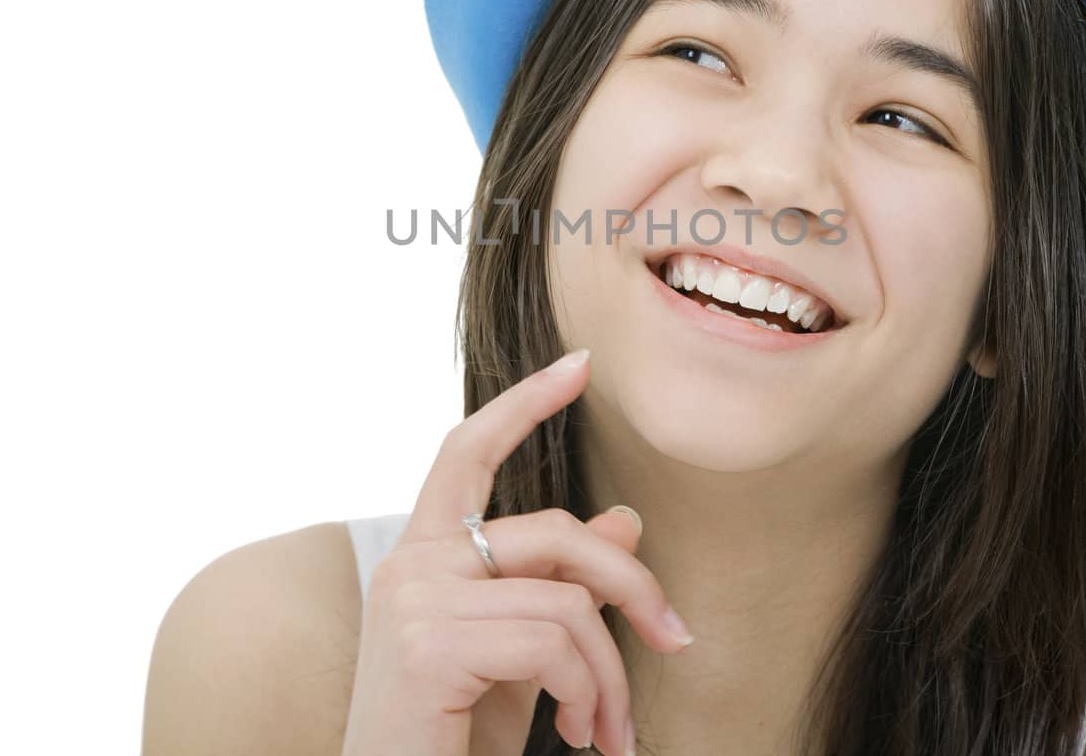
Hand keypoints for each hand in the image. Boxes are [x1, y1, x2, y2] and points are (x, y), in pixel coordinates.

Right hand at [339, 349, 692, 755]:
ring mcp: (414, 600)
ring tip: (606, 732)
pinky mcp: (428, 646)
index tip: (580, 366)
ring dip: (610, 676)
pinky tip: (579, 736)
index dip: (523, 404)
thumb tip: (625, 520)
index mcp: (423, 557)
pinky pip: (554, 644)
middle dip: (632, 587)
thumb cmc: (451, 737)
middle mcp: (409, 565)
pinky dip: (588, 694)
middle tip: (676, 641)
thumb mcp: (520, 655)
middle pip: (553, 531)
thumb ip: (560, 585)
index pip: (466, 451)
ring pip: (568, 600)